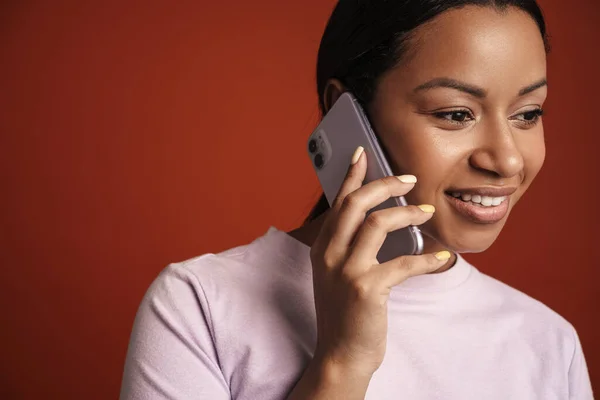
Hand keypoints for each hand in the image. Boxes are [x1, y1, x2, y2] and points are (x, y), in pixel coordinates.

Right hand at [310, 146, 450, 375]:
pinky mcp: (366, 289)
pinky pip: (403, 263)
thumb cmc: (346, 313)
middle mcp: (329, 255)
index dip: (351, 176)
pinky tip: (441, 258)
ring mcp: (346, 271)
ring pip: (377, 224)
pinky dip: (427, 259)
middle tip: (409, 180)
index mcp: (323, 248)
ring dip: (407, 214)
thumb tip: (379, 218)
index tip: (363, 153)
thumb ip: (350, 246)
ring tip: (426, 212)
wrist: (341, 354)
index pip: (337, 202)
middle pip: (355, 204)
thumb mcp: (338, 274)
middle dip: (384, 185)